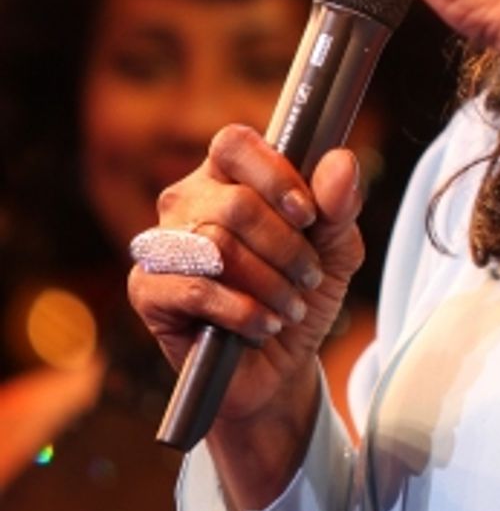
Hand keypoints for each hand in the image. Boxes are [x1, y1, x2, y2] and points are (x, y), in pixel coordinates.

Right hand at [127, 127, 362, 426]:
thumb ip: (340, 205)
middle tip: (309, 277)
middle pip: (236, 204)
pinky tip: (263, 324)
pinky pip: (195, 289)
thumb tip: (341, 160)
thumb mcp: (337, 250)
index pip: (234, 144)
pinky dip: (241, 310)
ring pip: (218, 245)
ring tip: (290, 306)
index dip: (274, 174)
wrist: (279, 366)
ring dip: (269, 282)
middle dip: (287, 247)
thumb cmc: (300, 294)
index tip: (309, 216)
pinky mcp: (148, 290)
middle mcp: (188, 202)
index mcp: (228, 176)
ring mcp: (163, 245)